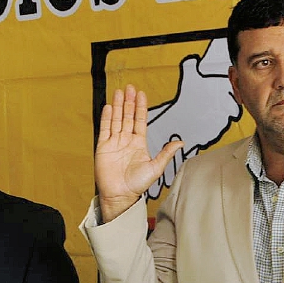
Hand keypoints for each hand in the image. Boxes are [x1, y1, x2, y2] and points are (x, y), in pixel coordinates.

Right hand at [96, 85, 185, 221]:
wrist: (120, 195)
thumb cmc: (137, 185)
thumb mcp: (155, 168)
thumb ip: (166, 153)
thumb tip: (181, 142)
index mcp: (139, 143)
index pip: (140, 120)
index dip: (140, 107)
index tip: (141, 94)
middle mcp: (126, 140)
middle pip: (127, 116)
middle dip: (128, 101)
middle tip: (130, 87)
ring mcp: (114, 142)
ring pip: (116, 119)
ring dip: (117, 105)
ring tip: (118, 92)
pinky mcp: (103, 147)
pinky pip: (105, 129)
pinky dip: (106, 117)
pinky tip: (108, 107)